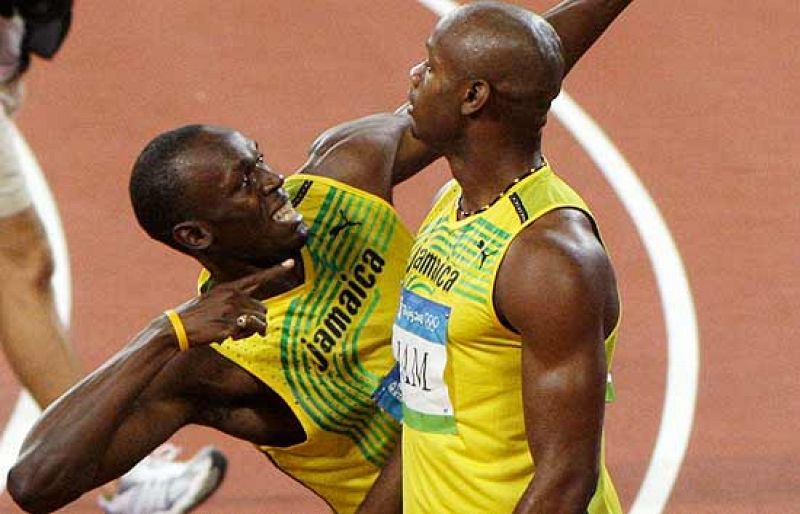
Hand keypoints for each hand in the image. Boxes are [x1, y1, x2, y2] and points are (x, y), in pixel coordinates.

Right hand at [173, 259, 294, 347]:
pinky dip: (245, 336)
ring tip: (235, 333)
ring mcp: (233, 309)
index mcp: (229, 287)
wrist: (177, 328)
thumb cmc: (195, 317)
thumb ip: (231, 302)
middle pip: (263, 308)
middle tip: (242, 329)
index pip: (257, 277)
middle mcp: (234, 296)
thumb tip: (248, 317)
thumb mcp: (212, 300)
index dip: (276, 270)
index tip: (291, 262)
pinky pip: (252, 330)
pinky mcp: (231, 324)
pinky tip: (230, 337)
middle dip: (258, 321)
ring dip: (253, 331)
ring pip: (261, 320)